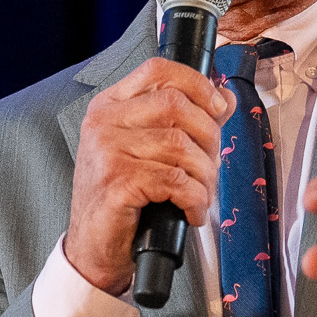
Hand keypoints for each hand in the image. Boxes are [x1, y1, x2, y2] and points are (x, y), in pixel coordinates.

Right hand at [66, 57, 235, 294]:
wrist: (93, 246)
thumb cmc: (121, 199)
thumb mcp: (148, 150)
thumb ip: (184, 121)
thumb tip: (223, 99)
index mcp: (111, 106)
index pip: (158, 70)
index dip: (197, 84)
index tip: (216, 107)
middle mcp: (104, 122)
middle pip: (177, 106)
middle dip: (208, 138)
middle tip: (209, 166)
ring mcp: (107, 151)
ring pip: (181, 146)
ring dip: (205, 175)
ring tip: (201, 194)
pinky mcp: (117, 182)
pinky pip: (176, 181)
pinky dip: (195, 199)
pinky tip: (191, 211)